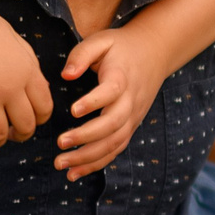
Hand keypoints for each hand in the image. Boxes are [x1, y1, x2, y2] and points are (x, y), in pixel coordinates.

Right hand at [0, 0, 54, 147]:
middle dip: (19, 136)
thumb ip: (27, 64)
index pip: (45, 107)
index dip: (38, 121)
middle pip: (26, 126)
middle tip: (8, 135)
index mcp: (27, 70)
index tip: (26, 123)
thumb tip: (38, 86)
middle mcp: (11, 86)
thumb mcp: (13, 40)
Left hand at [56, 23, 177, 179]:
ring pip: (113, 143)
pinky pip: (115, 150)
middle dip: (86, 137)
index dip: (94, 102)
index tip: (73, 110)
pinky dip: (96, 164)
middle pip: (112, 125)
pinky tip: (74, 173)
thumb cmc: (121, 47)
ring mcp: (132, 117)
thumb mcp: (102, 40)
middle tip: (60, 143)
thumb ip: (82, 54)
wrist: (155, 53)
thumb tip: (66, 75)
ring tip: (61, 164)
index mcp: (121, 78)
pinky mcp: (130, 127)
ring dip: (88, 157)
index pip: (111, 92)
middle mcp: (129, 101)